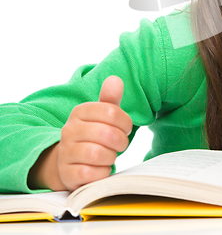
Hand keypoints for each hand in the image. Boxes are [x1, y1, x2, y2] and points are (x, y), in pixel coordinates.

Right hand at [56, 76, 132, 190]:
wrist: (70, 161)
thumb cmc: (94, 134)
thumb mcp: (103, 114)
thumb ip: (110, 98)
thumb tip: (115, 79)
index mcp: (80, 111)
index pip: (112, 111)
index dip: (125, 122)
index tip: (125, 128)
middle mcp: (69, 130)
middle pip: (107, 134)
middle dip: (121, 141)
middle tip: (120, 144)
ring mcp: (65, 152)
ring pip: (98, 154)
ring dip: (111, 156)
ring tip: (110, 155)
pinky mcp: (67, 174)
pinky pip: (91, 174)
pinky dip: (103, 172)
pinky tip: (101, 168)